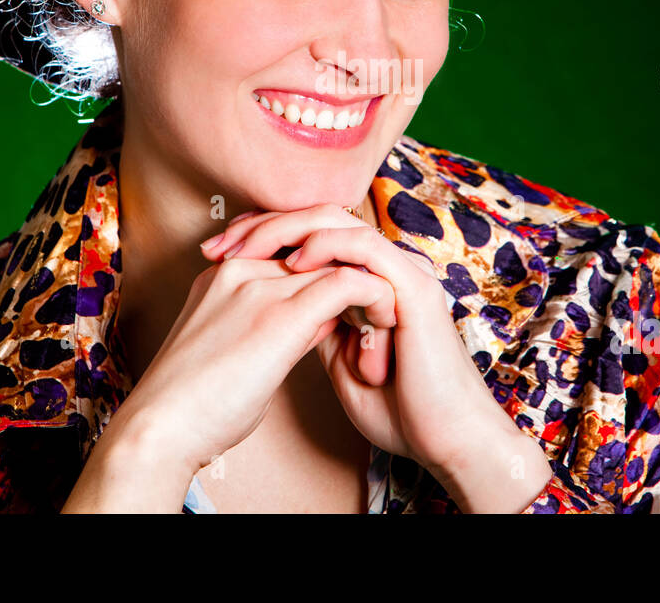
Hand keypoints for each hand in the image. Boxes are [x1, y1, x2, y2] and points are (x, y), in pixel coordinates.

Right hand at [72, 252, 396, 509]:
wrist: (159, 429)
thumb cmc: (194, 406)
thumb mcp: (235, 351)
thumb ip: (275, 324)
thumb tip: (324, 319)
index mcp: (225, 274)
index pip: (292, 250)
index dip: (326, 273)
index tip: (349, 308)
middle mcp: (242, 269)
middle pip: (316, 250)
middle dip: (350, 276)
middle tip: (377, 310)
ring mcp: (260, 286)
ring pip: (337, 261)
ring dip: (367, 289)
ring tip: (386, 321)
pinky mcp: (281, 314)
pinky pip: (348, 285)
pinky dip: (374, 301)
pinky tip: (383, 328)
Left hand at [199, 203, 525, 481]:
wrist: (445, 440)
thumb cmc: (398, 411)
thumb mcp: (338, 362)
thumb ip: (317, 327)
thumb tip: (283, 309)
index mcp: (366, 280)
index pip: (308, 236)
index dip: (261, 237)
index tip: (215, 253)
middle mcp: (384, 267)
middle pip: (317, 218)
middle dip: (263, 226)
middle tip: (219, 244)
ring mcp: (401, 272)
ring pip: (337, 222)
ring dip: (286, 230)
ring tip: (247, 248)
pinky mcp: (413, 287)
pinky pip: (365, 248)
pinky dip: (326, 249)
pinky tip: (294, 263)